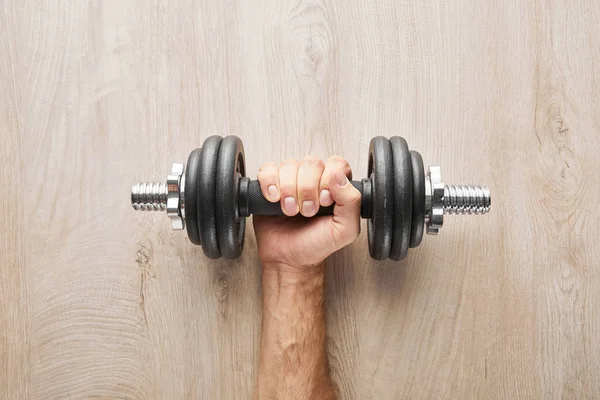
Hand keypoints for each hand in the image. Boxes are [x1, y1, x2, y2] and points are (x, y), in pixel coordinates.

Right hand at [253, 156, 360, 271]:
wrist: (289, 259)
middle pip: (311, 163)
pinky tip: (274, 199)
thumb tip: (339, 176)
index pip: (336, 164)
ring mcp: (291, 179)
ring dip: (289, 189)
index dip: (329, 180)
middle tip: (307, 211)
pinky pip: (268, 170)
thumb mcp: (344, 230)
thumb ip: (352, 202)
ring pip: (289, 165)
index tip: (325, 201)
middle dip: (307, 189)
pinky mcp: (270, 184)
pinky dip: (270, 183)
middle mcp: (314, 179)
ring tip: (290, 210)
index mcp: (335, 186)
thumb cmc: (316, 244)